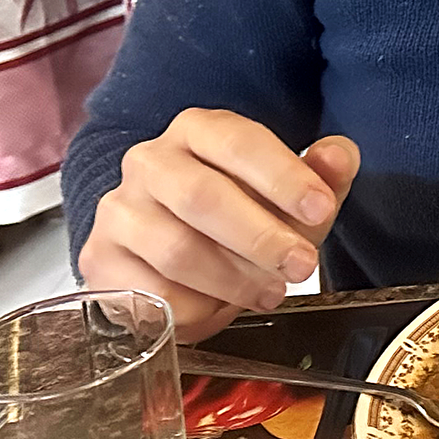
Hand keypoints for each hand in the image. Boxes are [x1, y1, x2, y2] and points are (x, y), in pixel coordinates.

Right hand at [79, 110, 359, 340]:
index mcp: (198, 130)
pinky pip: (151, 294)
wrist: (165, 243)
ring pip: (176, 250)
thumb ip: (321, 174)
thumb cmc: (238, 209)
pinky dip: (196, 308)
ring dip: (233, 279)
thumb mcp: (288, 191)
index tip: (321, 209)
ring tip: (269, 291)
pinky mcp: (99, 260)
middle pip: (203, 198)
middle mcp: (150, 162)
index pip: (239, 143)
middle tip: (302, 265)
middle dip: (261, 237)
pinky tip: (221, 307)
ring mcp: (118, 211)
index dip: (284, 177)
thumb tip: (339, 156)